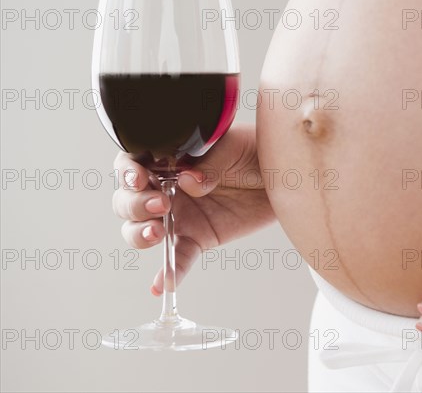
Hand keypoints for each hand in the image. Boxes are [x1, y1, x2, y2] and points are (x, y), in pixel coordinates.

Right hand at [111, 124, 275, 294]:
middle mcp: (165, 188)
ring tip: (157, 234)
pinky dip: (169, 273)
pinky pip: (178, 258)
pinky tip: (162, 285)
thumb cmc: (253, 152)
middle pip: (127, 201)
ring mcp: (179, 216)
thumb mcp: (232, 148)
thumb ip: (208, 163)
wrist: (282, 176)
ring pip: (141, 230)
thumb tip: (188, 181)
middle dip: (135, 205)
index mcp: (167, 159)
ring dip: (140, 234)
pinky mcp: (197, 238)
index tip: (139, 179)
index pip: (130, 165)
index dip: (127, 173)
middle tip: (161, 204)